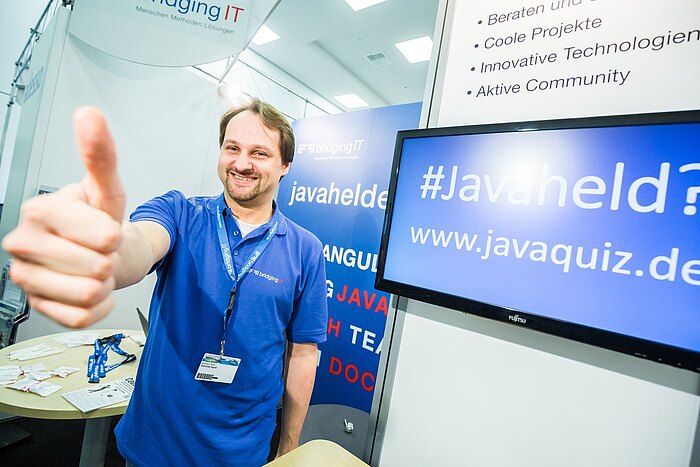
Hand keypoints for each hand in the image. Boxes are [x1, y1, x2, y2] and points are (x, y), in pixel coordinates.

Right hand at [2, 107, 125, 326]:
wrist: (103, 254)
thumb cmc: (102, 221)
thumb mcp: (107, 189)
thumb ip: (100, 155)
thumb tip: (89, 115)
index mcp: (38, 211)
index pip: (99, 235)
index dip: (114, 235)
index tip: (104, 229)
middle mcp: (22, 243)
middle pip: (96, 267)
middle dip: (109, 261)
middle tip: (100, 251)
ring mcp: (25, 277)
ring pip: (87, 293)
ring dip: (104, 285)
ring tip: (94, 269)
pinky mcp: (37, 306)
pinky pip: (82, 316)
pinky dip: (97, 306)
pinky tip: (89, 289)